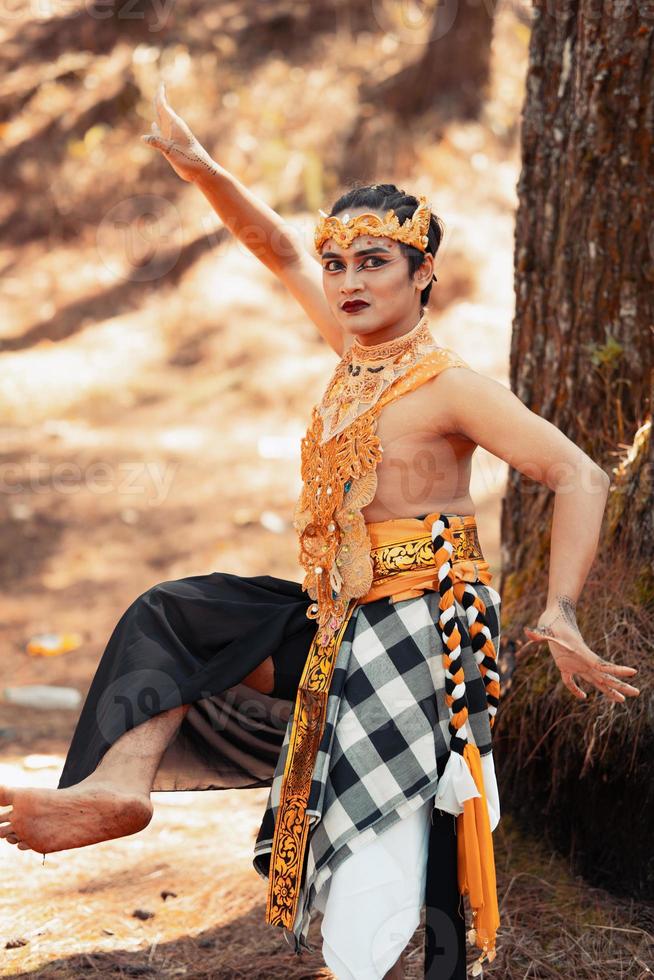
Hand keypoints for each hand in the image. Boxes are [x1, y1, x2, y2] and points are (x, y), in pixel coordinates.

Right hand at [141, 81, 218, 183]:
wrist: (200, 171)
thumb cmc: (189, 160)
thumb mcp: (171, 152)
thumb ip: (158, 143)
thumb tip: (143, 138)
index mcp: (174, 125)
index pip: (164, 106)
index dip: (161, 95)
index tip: (161, 83)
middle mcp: (173, 129)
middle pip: (164, 110)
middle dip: (160, 99)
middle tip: (160, 87)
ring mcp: (172, 137)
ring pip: (163, 120)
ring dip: (159, 111)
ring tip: (157, 102)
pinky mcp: (172, 145)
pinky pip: (161, 132)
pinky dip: (156, 127)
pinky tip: (153, 125)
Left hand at [522, 597, 639, 702]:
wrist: (554, 615)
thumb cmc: (552, 621)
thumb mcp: (546, 627)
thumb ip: (539, 633)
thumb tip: (528, 633)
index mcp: (581, 653)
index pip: (601, 664)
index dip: (616, 670)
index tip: (633, 672)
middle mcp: (582, 660)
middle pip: (604, 676)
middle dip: (619, 685)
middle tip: (635, 693)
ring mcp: (575, 663)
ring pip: (594, 680)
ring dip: (607, 690)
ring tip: (621, 701)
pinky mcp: (564, 665)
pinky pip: (572, 681)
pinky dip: (576, 689)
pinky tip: (583, 696)